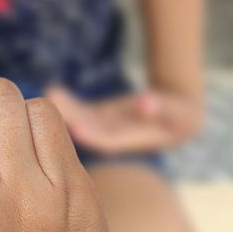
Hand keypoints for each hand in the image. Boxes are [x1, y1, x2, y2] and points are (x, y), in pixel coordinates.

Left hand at [46, 86, 203, 155]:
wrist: (178, 116)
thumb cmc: (180, 114)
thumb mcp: (176, 111)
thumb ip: (161, 107)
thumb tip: (146, 102)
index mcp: (134, 140)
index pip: (109, 141)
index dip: (91, 134)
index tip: (73, 126)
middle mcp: (117, 137)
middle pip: (90, 130)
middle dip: (72, 118)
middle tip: (53, 104)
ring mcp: (108, 127)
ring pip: (83, 119)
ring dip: (67, 108)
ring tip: (52, 92)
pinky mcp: (103, 118)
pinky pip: (83, 110)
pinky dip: (69, 102)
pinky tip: (54, 90)